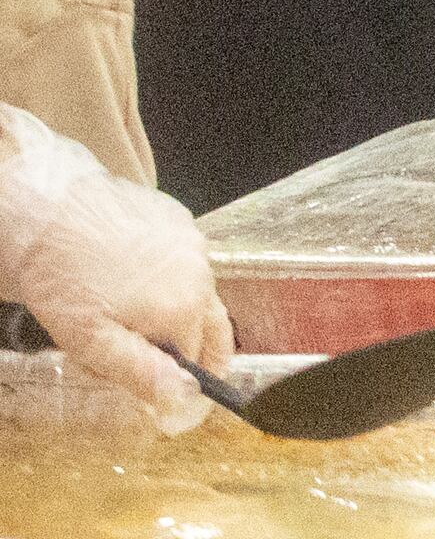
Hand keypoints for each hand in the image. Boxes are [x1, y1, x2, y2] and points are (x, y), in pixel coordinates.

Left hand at [0, 107, 229, 431]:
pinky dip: (166, 274)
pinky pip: (182, 257)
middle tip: (151, 358)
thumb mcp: (92, 342)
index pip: (200, 359)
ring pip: (193, 289)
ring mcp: (192, 240)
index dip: (178, 378)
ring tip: (129, 314)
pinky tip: (128, 276)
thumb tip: (184, 403)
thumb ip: (142, 373)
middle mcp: (202, 272)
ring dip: (175, 307)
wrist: (49, 211)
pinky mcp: (177, 217)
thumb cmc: (63, 281)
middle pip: (206, 323)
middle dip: (186, 345)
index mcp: (186, 308)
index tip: (157, 393)